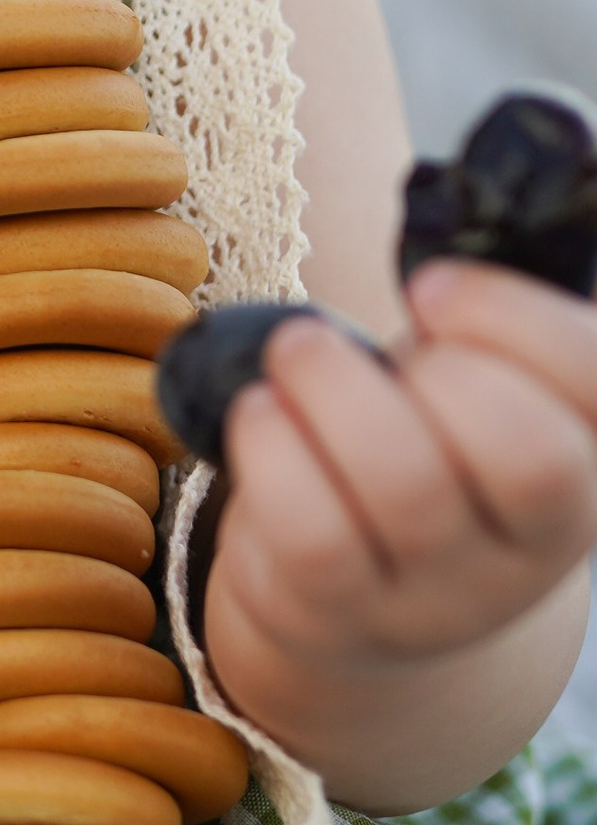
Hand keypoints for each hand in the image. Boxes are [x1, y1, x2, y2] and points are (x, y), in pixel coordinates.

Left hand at [204, 262, 596, 760]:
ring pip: (410, 492)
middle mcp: (533, 546)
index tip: (427, 285)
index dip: (515, 317)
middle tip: (362, 339)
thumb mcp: (473, 391)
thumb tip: (450, 207)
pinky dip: (274, 453)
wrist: (355, 595)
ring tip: (294, 351)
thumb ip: (482, 330)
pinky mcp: (343, 617)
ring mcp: (441, 595)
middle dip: (442, 371)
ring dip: (333, 391)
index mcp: (586, 460)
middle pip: (531, 458)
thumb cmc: (420, 448)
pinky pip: (315, 539)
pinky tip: (259, 413)